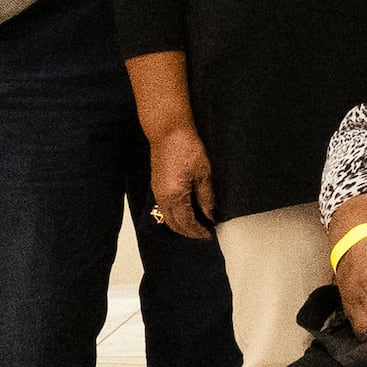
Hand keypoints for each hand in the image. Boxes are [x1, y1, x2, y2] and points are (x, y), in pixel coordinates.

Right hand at [147, 124, 216, 241]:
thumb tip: (209, 215)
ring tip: (196, 225)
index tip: (209, 234)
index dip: (198, 231)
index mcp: (175, 196)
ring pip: (168, 217)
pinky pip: (164, 207)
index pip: (187, 223)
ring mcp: (157, 191)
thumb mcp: (203, 174)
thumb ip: (206, 198)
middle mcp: (163, 197)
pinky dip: (175, 215)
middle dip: (189, 232)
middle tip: (203, 234)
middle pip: (174, 224)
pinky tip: (186, 211)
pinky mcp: (156, 185)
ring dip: (181, 225)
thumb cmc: (186, 148)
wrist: (168, 132)